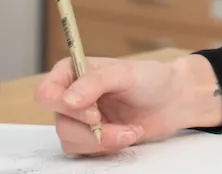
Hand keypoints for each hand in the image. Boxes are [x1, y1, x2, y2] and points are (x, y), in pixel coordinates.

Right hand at [34, 56, 187, 156]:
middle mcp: (71, 95)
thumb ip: (96, 82)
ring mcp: (79, 118)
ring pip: (71, 140)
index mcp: (73, 71)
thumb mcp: (127, 73)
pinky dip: (107, 147)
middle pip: (60, 122)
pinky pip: (84, 151)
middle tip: (120, 126)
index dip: (64, 106)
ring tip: (131, 131)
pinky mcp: (89, 137)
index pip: (47, 93)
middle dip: (92, 129)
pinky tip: (128, 134)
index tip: (94, 112)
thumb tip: (68, 99)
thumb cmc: (151, 79)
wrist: (172, 101)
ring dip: (103, 140)